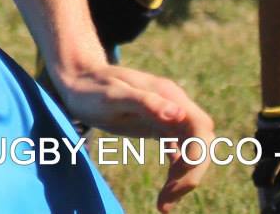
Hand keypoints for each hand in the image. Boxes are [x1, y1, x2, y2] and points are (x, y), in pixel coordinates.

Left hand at [46, 60, 214, 210]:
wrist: (79, 78)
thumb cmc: (92, 88)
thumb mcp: (113, 95)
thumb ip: (145, 102)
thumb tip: (178, 114)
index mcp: (168, 94)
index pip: (200, 129)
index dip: (196, 158)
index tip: (174, 183)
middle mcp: (174, 104)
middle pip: (201, 142)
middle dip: (191, 173)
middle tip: (165, 200)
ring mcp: (168, 114)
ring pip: (192, 149)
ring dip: (184, 176)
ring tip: (163, 202)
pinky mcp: (159, 124)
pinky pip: (180, 149)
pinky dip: (177, 170)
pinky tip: (168, 189)